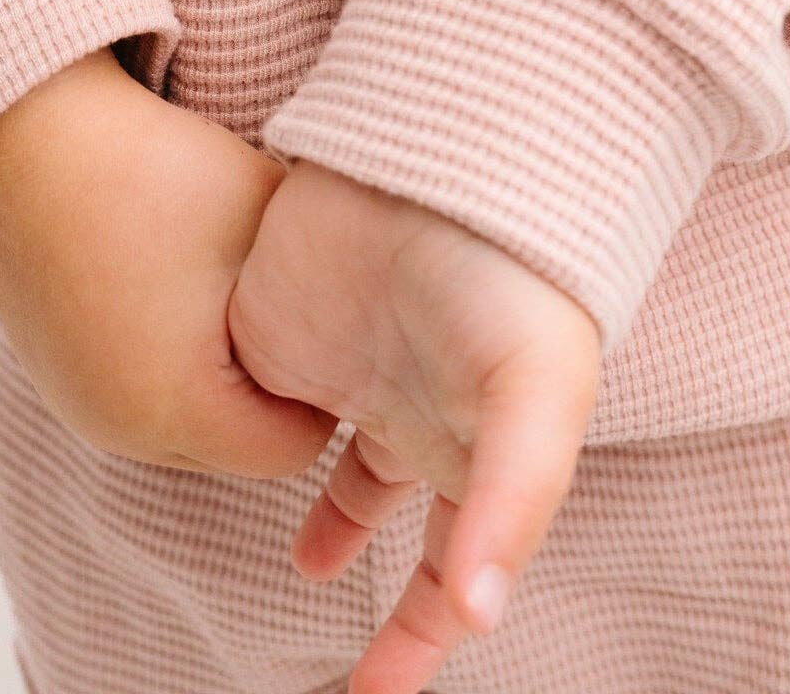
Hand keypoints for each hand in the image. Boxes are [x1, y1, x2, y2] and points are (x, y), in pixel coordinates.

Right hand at [0, 46, 339, 476]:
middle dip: (276, 383)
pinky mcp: (57, 371)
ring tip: (229, 280)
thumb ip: (329, 277)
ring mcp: (80, 403)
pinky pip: (140, 388)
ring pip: (190, 417)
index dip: (328, 384)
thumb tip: (380, 305)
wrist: (23, 128)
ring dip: (222, 366)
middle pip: (240, 442)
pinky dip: (173, 349)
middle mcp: (122, 428)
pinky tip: (180, 277)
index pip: (295, 445)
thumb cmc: (151, 169)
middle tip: (293, 298)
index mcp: (177, 408)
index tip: (335, 316)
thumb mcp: (265, 218)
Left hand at [225, 156, 602, 691]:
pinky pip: (280, 411)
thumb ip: (511, 506)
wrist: (435, 149)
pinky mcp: (299, 333)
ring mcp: (365, 378)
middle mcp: (433, 421)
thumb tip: (477, 619)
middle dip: (391, 615)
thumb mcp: (536, 391)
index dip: (423, 642)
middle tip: (348, 682)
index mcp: (490, 449)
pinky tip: (253, 475)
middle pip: (414, 541)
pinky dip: (269, 454)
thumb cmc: (512, 272)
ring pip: (352, 479)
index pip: (460, 572)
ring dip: (333, 530)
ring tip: (306, 570)